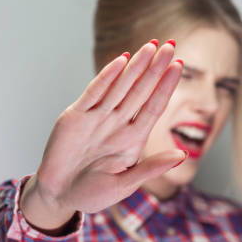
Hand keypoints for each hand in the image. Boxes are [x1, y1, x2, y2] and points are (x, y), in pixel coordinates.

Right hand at [33, 40, 184, 213]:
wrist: (58, 195)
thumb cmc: (92, 194)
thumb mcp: (125, 185)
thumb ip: (151, 168)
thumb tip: (182, 155)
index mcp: (132, 140)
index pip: (154, 107)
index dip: (166, 86)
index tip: (179, 66)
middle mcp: (118, 124)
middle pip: (141, 91)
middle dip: (155, 68)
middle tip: (171, 46)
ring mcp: (97, 117)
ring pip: (120, 86)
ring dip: (135, 66)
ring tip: (151, 46)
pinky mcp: (76, 115)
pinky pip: (94, 92)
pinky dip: (107, 77)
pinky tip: (121, 61)